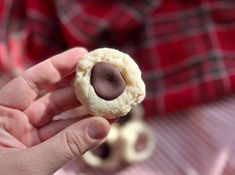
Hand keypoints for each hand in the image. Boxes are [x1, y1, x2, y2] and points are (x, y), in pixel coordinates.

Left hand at [0, 48, 109, 174]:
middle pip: (54, 98)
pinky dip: (85, 132)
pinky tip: (104, 124)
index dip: (59, 65)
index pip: (32, 80)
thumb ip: (66, 146)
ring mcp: (30, 137)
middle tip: (106, 81)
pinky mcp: (41, 152)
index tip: (84, 55)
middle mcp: (15, 121)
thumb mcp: (28, 166)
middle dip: (81, 90)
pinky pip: (66, 137)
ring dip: (89, 112)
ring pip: (64, 119)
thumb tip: (103, 127)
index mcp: (0, 114)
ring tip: (113, 104)